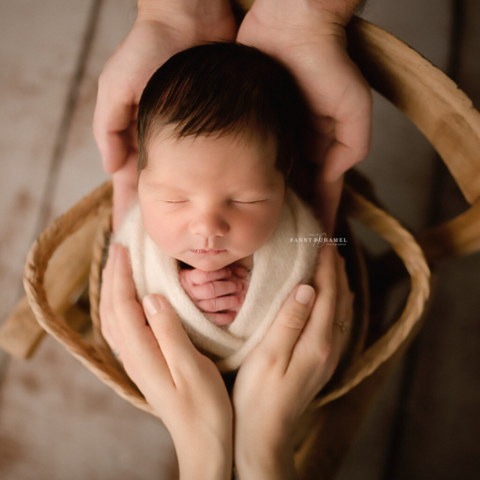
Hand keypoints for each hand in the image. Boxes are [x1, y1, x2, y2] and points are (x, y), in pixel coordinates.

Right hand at [93, 3, 236, 229]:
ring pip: (187, 183)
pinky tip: (217, 205)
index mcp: (137, 135)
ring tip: (191, 234)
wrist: (191, 20)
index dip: (129, 209)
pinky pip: (214, 165)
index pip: (131, 182)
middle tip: (165, 246)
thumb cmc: (149, 50)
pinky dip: (212, 186)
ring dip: (187, 207)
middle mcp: (164, 142)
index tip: (129, 239)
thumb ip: (110, 126)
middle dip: (161, 216)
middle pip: (161, 189)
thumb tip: (111, 169)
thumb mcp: (116, 86)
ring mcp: (190, 140)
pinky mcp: (215, 132)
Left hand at [100, 243, 232, 478]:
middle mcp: (133, 356)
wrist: (203, 442)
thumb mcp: (190, 367)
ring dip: (113, 289)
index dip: (122, 275)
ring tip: (119, 266)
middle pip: (112, 309)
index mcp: (142, 353)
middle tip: (118, 247)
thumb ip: (168, 331)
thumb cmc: (204, 407)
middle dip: (112, 276)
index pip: (123, 305)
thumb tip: (151, 297)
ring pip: (114, 319)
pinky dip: (120, 306)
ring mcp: (137, 362)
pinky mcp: (145, 364)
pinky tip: (130, 300)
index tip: (124, 247)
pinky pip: (123, 328)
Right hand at [179, 265, 249, 324]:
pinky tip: (233, 314)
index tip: (230, 272)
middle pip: (211, 290)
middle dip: (228, 287)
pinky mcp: (197, 318)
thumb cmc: (194, 280)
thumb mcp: (199, 270)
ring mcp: (193, 307)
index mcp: (188, 278)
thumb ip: (219, 269)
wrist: (176, 296)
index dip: (220, 273)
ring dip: (229, 301)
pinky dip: (224, 318)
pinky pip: (211, 320)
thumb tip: (243, 272)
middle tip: (240, 285)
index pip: (205, 274)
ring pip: (212, 305)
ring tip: (241, 298)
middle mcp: (189, 293)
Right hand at [233, 246, 353, 478]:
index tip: (322, 239)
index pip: (327, 293)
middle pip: (339, 299)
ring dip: (337, 284)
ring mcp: (326, 357)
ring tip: (332, 263)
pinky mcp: (320, 363)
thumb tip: (308, 287)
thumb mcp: (270, 355)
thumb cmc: (258, 396)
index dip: (326, 265)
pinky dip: (336, 303)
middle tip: (327, 243)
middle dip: (335, 269)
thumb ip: (290, 320)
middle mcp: (329, 347)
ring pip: (341, 311)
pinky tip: (331, 300)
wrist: (264, 437)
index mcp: (317, 342)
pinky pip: (337, 324)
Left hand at [237, 0, 371, 233]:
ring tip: (252, 233)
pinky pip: (246, 159)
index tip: (312, 248)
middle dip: (289, 217)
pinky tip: (232, 201)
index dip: (319, 217)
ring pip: (268, 181)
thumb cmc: (325, 63)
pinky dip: (242, 180)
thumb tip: (330, 177)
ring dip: (263, 205)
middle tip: (278, 247)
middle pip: (294, 192)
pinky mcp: (250, 127)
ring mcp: (273, 139)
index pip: (322, 192)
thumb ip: (350, 147)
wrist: (290, 25)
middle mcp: (297, 147)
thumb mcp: (353, 107)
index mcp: (322, 147)